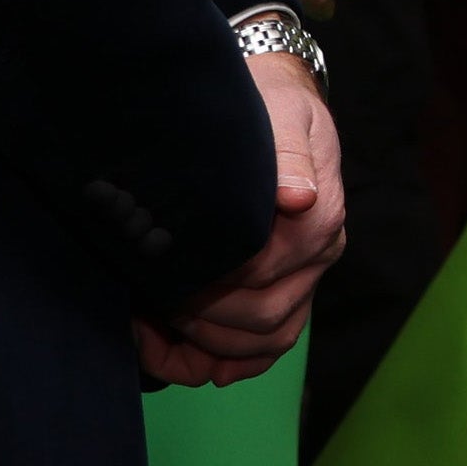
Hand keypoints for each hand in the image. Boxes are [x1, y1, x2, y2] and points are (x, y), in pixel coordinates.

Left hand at [140, 52, 346, 383]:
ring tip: (153, 322)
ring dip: (206, 345)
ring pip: (265, 341)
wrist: (279, 103)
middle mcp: (318, 255)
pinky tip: (180, 355)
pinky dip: (222, 362)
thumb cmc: (270, 106)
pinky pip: (265, 348)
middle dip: (199, 314)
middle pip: (263, 316)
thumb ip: (288, 155)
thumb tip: (297, 197)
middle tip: (148, 293)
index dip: (208, 278)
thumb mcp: (281, 113)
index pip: (260, 270)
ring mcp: (305, 278)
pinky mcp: (289, 290)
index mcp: (317, 216)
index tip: (160, 268)